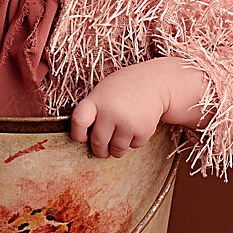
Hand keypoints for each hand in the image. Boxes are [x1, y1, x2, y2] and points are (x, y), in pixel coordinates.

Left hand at [70, 58, 207, 158]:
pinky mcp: (143, 131)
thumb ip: (93, 112)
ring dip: (116, 148)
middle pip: (98, 142)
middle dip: (99, 149)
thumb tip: (86, 139)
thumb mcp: (103, 92)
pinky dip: (133, 141)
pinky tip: (135, 126)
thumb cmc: (123, 89)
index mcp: (96, 100)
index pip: (79, 121)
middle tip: (102, 148)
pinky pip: (133, 146)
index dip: (77, 134)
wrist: (155, 83)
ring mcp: (127, 122)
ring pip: (116, 150)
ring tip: (120, 135)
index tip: (81, 137)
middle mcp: (111, 112)